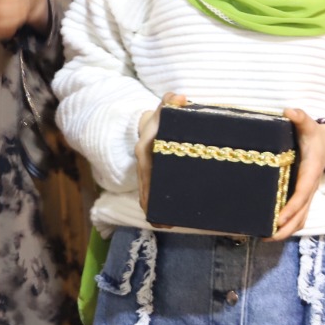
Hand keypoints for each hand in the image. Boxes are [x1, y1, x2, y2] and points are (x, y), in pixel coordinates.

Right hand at [135, 93, 183, 212]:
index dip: (148, 189)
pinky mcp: (156, 176)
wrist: (155, 122)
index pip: (145, 170)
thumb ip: (171, 102)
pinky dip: (159, 206)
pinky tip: (168, 220)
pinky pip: (155, 193)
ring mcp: (149, 171)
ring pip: (149, 193)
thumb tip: (180, 98)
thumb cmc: (163, 117)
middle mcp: (144, 162)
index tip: (150, 206)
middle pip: (146, 187)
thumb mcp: (166, 108)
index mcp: (145, 148)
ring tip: (167, 226)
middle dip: (152, 205)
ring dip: (156, 210)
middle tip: (164, 223)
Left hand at [271, 109, 324, 239]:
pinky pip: (298, 216)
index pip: (302, 193)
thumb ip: (300, 117)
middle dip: (286, 228)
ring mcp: (307, 195)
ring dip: (286, 230)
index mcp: (310, 172)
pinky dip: (287, 225)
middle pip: (301, 215)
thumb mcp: (309, 124)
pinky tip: (270, 228)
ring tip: (265, 236)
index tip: (279, 218)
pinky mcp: (302, 197)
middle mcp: (309, 188)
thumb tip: (289, 111)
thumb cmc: (315, 135)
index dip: (292, 207)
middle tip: (267, 235)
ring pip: (300, 219)